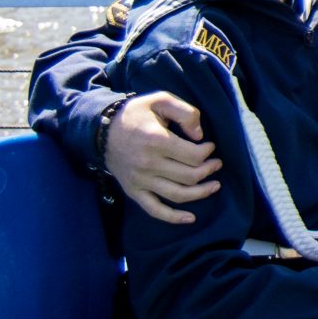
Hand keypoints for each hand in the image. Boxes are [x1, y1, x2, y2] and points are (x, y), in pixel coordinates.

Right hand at [110, 93, 221, 223]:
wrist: (101, 130)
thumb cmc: (135, 114)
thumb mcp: (160, 100)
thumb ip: (185, 112)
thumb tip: (199, 135)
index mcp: (156, 141)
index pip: (193, 156)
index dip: (208, 152)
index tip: (210, 147)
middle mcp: (148, 164)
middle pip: (189, 176)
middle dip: (209, 171)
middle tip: (216, 164)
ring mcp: (140, 180)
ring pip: (177, 195)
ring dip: (201, 193)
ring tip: (214, 186)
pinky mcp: (133, 191)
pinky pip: (155, 210)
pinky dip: (174, 217)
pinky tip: (191, 218)